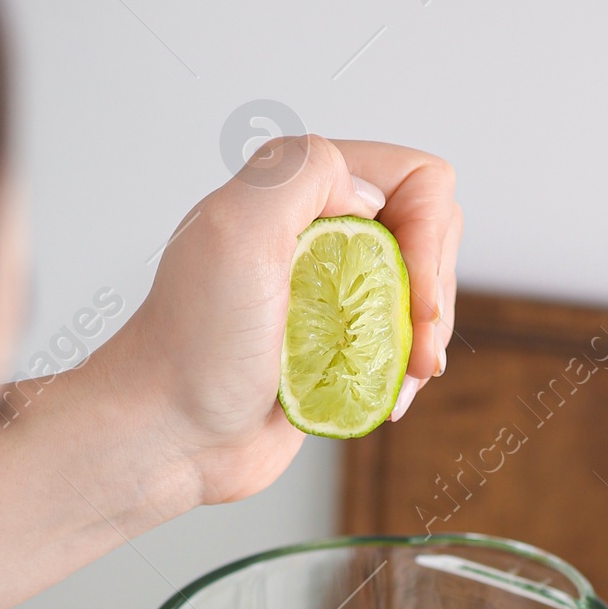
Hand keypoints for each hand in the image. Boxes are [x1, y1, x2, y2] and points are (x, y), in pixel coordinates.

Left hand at [0, 136, 460, 608]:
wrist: (171, 435)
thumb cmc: (194, 346)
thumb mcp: (237, 230)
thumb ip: (303, 173)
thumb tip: (370, 195)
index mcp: (296, 187)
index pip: (417, 180)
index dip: (431, 239)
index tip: (416, 303)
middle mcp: (317, 228)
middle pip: (430, 235)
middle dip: (435, 294)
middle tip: (417, 351)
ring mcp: (328, 288)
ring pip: (422, 290)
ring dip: (425, 337)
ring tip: (403, 377)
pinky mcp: (335, 343)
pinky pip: (401, 340)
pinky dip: (406, 371)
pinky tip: (384, 396)